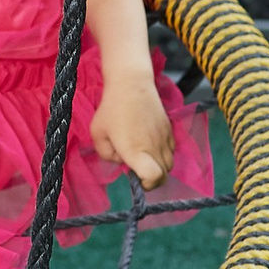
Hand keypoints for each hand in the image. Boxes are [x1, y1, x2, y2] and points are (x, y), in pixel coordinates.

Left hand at [89, 71, 174, 189]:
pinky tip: (150, 145)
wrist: (131, 85)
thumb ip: (106, 154)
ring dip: (158, 167)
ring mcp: (165, 138)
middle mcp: (154, 147)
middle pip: (164, 175)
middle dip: (152, 180)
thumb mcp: (97, 134)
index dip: (147, 184)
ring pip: (169, 164)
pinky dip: (163, 154)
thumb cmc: (111, 109)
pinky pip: (171, 150)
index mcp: (135, 151)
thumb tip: (121, 160)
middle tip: (138, 171)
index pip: (154, 177)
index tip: (138, 179)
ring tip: (143, 157)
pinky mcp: (170, 130)